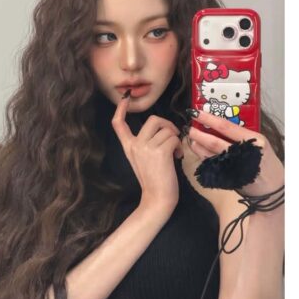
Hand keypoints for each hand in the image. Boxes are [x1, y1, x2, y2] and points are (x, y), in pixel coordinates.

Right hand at [111, 93, 183, 214]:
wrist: (157, 199)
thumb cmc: (155, 181)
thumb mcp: (144, 160)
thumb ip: (147, 144)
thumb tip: (164, 129)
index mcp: (129, 147)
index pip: (118, 124)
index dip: (121, 109)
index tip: (125, 98)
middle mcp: (135, 145)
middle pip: (152, 119)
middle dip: (167, 125)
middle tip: (173, 138)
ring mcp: (146, 148)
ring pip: (167, 130)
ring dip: (176, 139)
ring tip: (175, 153)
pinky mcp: (159, 152)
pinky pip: (174, 139)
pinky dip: (179, 147)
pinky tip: (178, 157)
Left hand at [185, 110, 283, 196]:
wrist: (272, 189)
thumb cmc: (266, 162)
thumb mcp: (260, 144)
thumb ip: (241, 135)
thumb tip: (217, 124)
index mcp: (254, 140)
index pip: (227, 127)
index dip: (209, 119)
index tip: (197, 113)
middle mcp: (244, 153)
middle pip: (215, 142)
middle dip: (199, 134)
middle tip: (189, 128)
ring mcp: (235, 168)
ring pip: (211, 155)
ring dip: (199, 147)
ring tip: (192, 139)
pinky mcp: (229, 179)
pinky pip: (213, 166)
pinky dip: (205, 158)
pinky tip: (200, 152)